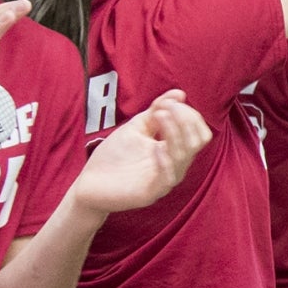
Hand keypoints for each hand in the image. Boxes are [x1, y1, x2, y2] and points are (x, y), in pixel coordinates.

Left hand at [70, 91, 211, 214]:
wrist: (89, 183)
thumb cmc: (113, 156)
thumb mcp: (137, 126)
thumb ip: (157, 110)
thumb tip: (180, 94)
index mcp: (173, 150)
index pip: (198, 132)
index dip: (188, 114)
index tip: (168, 102)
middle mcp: (174, 165)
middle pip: (198, 142)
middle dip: (186, 120)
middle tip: (165, 108)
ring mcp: (164, 181)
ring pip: (184, 156)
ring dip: (174, 132)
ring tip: (159, 116)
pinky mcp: (151, 194)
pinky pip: (168, 178)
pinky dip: (165, 160)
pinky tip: (155, 146)